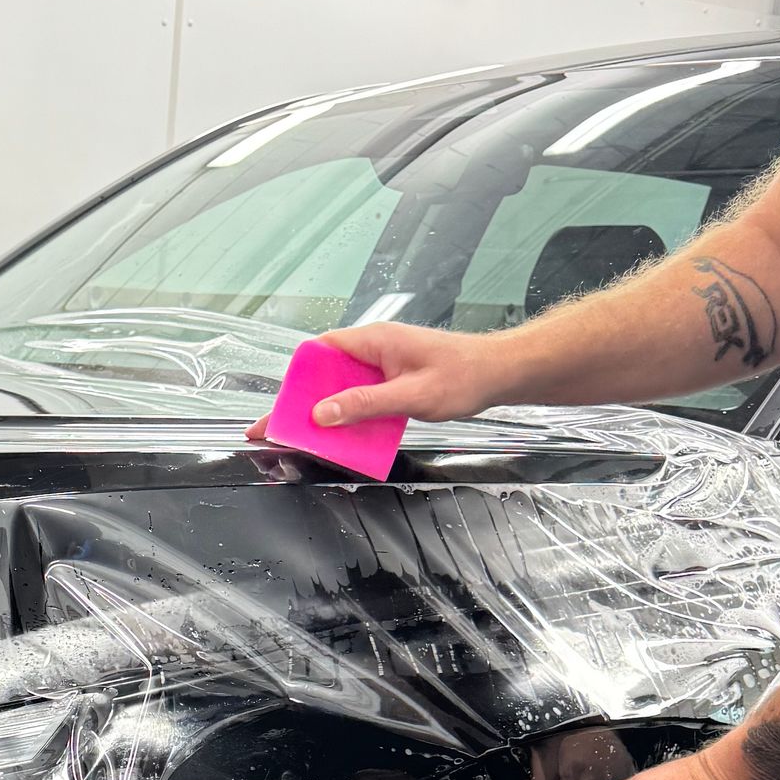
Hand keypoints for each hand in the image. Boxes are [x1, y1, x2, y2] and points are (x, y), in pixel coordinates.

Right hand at [246, 322, 514, 442]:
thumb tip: (322, 412)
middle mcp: (374, 347)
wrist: (499, 373)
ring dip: (327, 411)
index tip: (280, 406)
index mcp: (374, 340)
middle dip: (303, 401)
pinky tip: (344, 436)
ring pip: (342, 386)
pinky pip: (361, 395)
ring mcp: (383, 362)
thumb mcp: (411, 395)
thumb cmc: (463, 377)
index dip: (296, 378)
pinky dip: (350, 413)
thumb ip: (365, 404)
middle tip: (282, 431)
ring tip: (306, 438)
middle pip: (325, 371)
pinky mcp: (392, 378)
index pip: (320, 351)